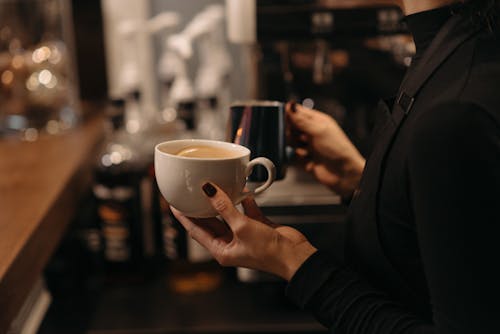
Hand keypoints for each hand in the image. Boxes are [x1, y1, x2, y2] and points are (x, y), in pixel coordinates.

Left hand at [171, 182, 316, 280]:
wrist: (294, 255)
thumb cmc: (268, 252)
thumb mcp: (241, 227)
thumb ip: (224, 207)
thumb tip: (208, 191)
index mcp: (221, 250)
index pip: (196, 231)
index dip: (185, 217)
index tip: (175, 204)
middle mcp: (231, 243)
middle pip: (210, 222)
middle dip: (202, 207)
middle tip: (192, 192)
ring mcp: (244, 235)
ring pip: (228, 215)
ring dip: (224, 202)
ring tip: (215, 187)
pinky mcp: (258, 228)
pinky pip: (247, 212)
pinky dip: (245, 202)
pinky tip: (243, 191)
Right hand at [286, 102, 365, 197]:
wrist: (343, 173)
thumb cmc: (338, 149)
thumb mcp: (318, 130)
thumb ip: (301, 120)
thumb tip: (290, 106)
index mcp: (317, 121)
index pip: (299, 113)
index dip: (289, 114)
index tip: (282, 117)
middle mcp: (312, 133)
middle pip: (292, 128)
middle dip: (291, 132)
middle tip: (296, 136)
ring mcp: (309, 146)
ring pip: (292, 143)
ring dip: (295, 146)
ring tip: (304, 150)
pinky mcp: (305, 160)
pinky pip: (293, 157)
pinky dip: (297, 158)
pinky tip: (306, 159)